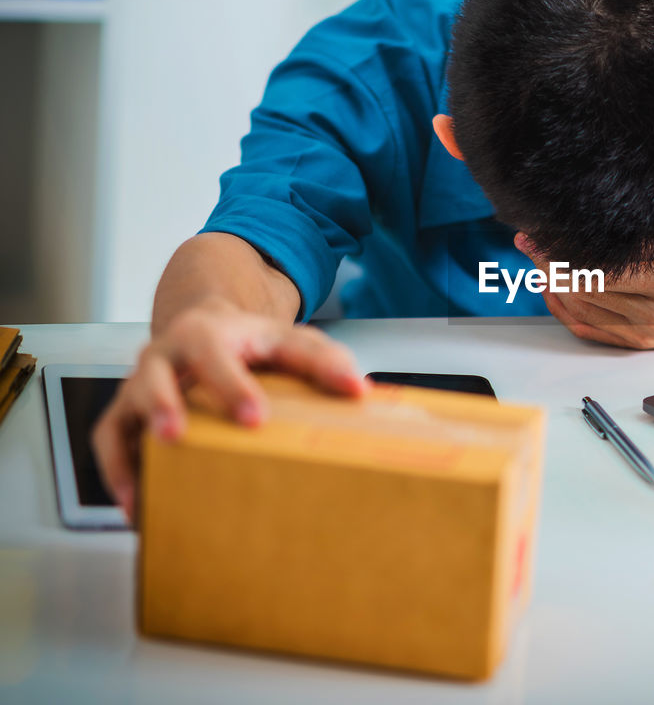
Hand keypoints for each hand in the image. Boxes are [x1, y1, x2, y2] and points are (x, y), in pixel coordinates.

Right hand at [92, 298, 365, 522]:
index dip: (231, 385)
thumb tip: (360, 389)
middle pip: (152, 376)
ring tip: (144, 494)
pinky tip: (138, 509)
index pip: (214, 353)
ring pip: (119, 414)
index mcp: (205, 333)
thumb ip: (324, 360)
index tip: (254, 417)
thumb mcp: (292, 340)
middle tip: (176, 435)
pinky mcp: (126, 414)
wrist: (207, 328)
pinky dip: (118, 474)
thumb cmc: (254, 342)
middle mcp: (163, 357)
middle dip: (162, 405)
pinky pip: (109, 442)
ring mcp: (138, 386)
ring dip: (128, 453)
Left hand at [519, 200, 653, 348]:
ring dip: (551, 285)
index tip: (542, 229)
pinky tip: (551, 290)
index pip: (599, 271)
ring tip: (534, 256)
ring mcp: (646, 331)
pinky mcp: (640, 342)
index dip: (563, 252)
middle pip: (582, 291)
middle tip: (527, 238)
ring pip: (581, 311)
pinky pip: (590, 331)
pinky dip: (565, 311)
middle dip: (547, 263)